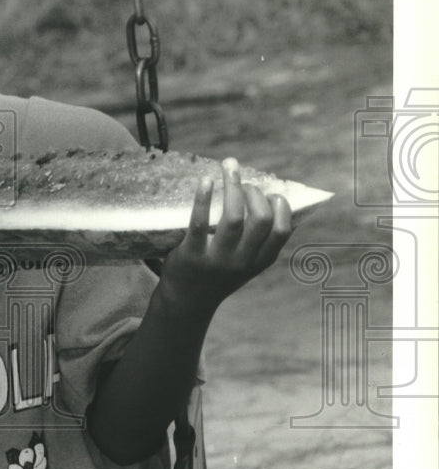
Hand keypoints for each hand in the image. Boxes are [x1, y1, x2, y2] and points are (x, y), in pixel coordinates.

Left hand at [160, 157, 293, 309]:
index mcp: (259, 261)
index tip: (271, 193)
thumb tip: (277, 202)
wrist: (187, 301)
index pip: (281, 231)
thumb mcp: (246, 263)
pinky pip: (199, 222)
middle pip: (260, 220)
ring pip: (232, 218)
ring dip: (233, 186)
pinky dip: (203, 197)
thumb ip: (261, 241)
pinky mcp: (191, 255)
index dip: (281, 207)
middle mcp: (241, 262)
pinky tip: (206, 180)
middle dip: (255, 193)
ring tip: (229, 167)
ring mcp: (216, 260)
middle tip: (246, 183)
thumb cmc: (219, 273)